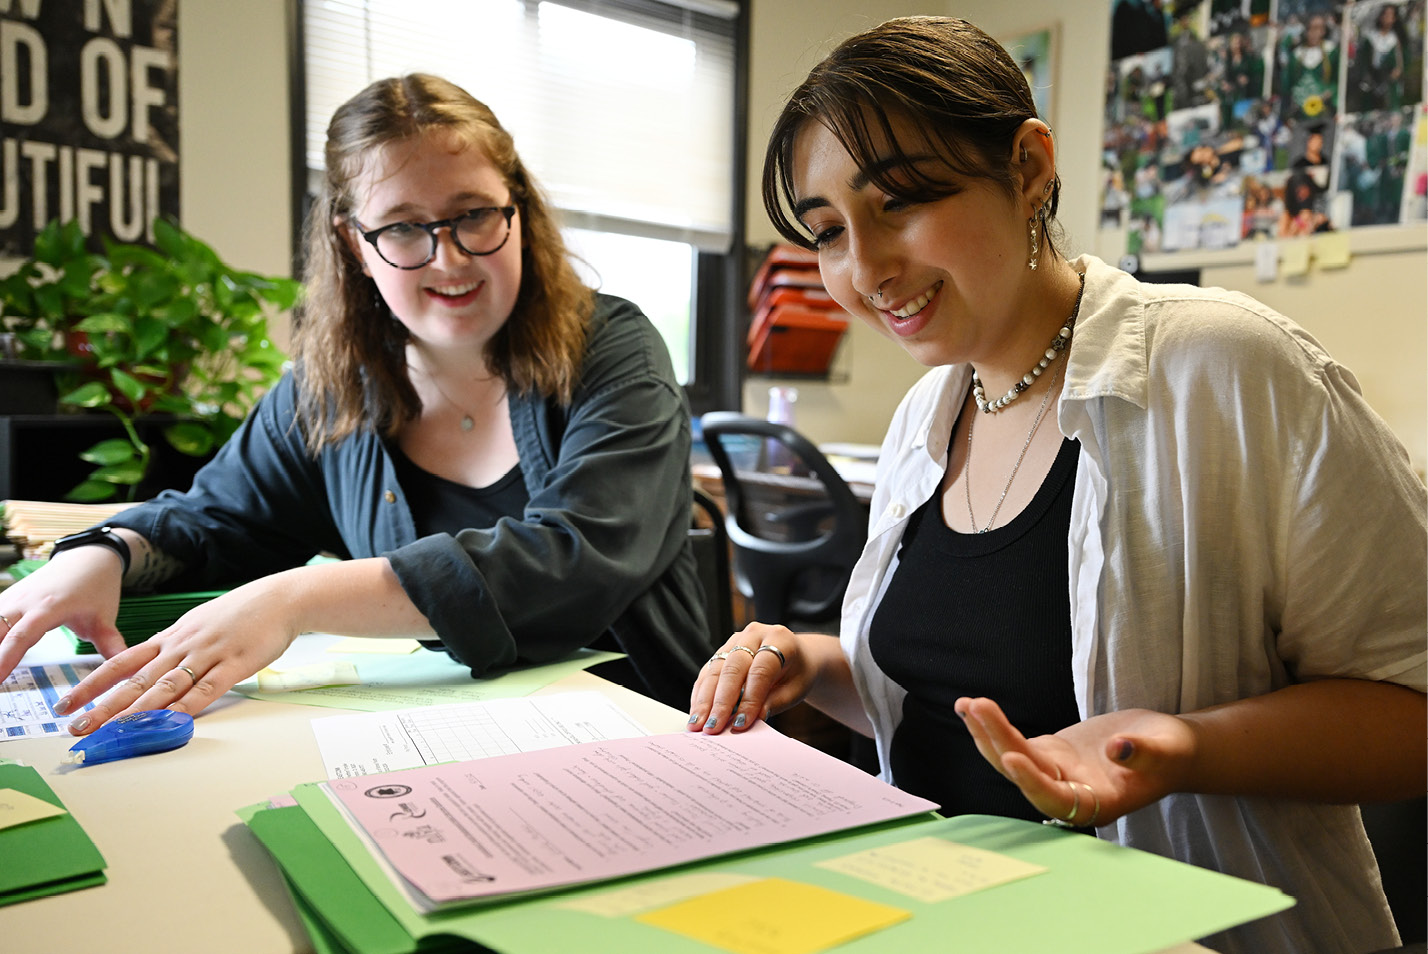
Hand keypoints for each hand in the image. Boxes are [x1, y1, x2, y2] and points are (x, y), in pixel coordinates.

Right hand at [0, 548, 128, 682]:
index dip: (5, 659)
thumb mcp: (105, 618)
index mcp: (49, 607)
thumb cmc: (97, 588)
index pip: (22, 636)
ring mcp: (12, 598)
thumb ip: (111, 645)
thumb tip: (128, 669)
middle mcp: (25, 601)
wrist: (89, 557)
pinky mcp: (6, 598)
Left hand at [54, 576, 301, 734]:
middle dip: (104, 706)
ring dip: (137, 711)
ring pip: (165, 686)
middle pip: (136, 680)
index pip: (122, 663)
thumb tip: (151, 671)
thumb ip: (174, 648)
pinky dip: (187, 706)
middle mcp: (182, 646)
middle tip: (77, 728)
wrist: (280, 598)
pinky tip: (170, 720)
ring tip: (113, 731)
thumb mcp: (198, 624)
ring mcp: (208, 655)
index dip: (92, 684)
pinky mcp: (235, 664)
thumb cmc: (241, 614)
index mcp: (171, 638)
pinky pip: (207, 689)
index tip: (66, 703)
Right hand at [687, 624, 814, 733]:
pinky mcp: (722, 650)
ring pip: (715, 669)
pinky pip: (708, 671)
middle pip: (732, 668)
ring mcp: (735, 640)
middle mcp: (754, 634)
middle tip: (713, 727)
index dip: (749, 699)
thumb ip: (774, 702)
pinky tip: (697, 712)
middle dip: (721, 701)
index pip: (760, 671)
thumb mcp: (796, 689)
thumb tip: (753, 718)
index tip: (740, 724)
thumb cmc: (797, 673)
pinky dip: (701, 694)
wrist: (796, 656)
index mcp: (779, 639)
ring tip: (698, 724)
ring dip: (704, 699)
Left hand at [955, 696, 1195, 826]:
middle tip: (979, 708)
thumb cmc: (1172, 754)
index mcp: (1099, 803)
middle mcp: (1071, 793)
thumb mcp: (1167, 751)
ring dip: (987, 733)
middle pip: (1026, 774)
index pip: (1058, 799)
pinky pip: (1015, 743)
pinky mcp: (1049, 754)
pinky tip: (972, 706)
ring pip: (1013, 757)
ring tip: (966, 704)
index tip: (1012, 758)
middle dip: (999, 742)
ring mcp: (1056, 773)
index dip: (1033, 782)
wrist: (1168, 747)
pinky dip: (994, 726)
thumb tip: (1118, 748)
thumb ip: (1143, 754)